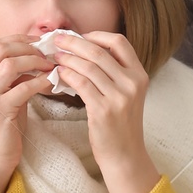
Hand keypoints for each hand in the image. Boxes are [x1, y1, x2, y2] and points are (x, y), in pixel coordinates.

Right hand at [0, 34, 55, 192]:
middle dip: (27, 47)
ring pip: (10, 64)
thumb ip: (13, 76)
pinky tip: (51, 83)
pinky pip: (23, 87)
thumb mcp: (4, 94)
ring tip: (49, 66)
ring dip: (34, 62)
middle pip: (0, 49)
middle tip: (46, 54)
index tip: (38, 42)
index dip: (18, 40)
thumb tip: (36, 57)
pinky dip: (40, 82)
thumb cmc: (3, 125)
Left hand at [43, 30, 159, 192]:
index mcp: (140, 75)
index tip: (80, 36)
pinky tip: (58, 74)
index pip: (119, 42)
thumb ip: (113, 73)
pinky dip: (66, 75)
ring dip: (67, 58)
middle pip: (99, 51)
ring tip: (53, 56)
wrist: (125, 156)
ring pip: (88, 66)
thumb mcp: (126, 94)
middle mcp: (132, 83)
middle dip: (74, 42)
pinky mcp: (103, 110)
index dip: (97, 35)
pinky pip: (81, 84)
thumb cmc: (121, 125)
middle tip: (56, 38)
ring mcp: (120, 97)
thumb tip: (85, 50)